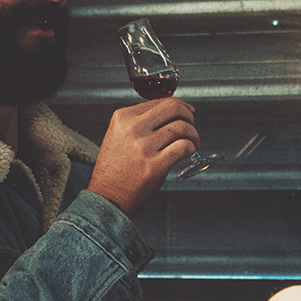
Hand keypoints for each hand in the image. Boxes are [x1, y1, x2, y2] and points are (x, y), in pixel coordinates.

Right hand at [87, 96, 198, 216]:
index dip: (179, 105)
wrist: (106, 198)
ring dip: (193, 135)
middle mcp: (133, 129)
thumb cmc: (114, 171)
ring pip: (182, 127)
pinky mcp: (155, 165)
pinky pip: (183, 147)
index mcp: (123, 118)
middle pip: (173, 108)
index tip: (186, 111)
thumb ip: (139, 123)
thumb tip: (168, 114)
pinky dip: (191, 147)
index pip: (159, 101)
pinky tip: (188, 152)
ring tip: (192, 143)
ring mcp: (144, 146)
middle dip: (189, 116)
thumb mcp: (118, 136)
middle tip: (191, 125)